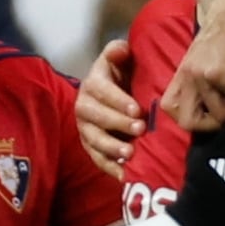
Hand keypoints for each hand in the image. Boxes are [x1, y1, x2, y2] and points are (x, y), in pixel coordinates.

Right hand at [76, 37, 141, 175]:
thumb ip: (119, 52)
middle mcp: (84, 106)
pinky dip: (109, 168)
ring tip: (130, 154)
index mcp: (93, 83)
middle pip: (96, 117)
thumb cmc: (124, 75)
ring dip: (111, 148)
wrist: (119, 95)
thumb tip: (120, 50)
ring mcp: (86, 128)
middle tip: (140, 129)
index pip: (101, 90)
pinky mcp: (90, 146)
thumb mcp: (123, 60)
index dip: (118, 100)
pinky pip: (96, 158)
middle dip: (117, 124)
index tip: (137, 109)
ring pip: (94, 139)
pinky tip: (124, 175)